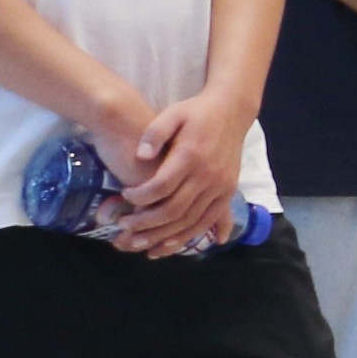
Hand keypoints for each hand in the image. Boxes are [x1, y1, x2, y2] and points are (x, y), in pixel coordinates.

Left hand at [108, 83, 255, 255]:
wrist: (232, 111)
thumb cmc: (197, 112)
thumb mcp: (173, 113)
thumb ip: (155, 132)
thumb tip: (140, 155)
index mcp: (192, 155)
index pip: (162, 185)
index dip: (140, 197)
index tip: (125, 195)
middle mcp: (208, 175)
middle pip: (175, 209)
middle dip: (146, 223)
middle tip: (123, 227)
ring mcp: (221, 186)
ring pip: (191, 221)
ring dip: (164, 237)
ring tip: (140, 246)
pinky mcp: (228, 192)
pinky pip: (208, 221)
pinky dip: (189, 237)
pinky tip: (169, 246)